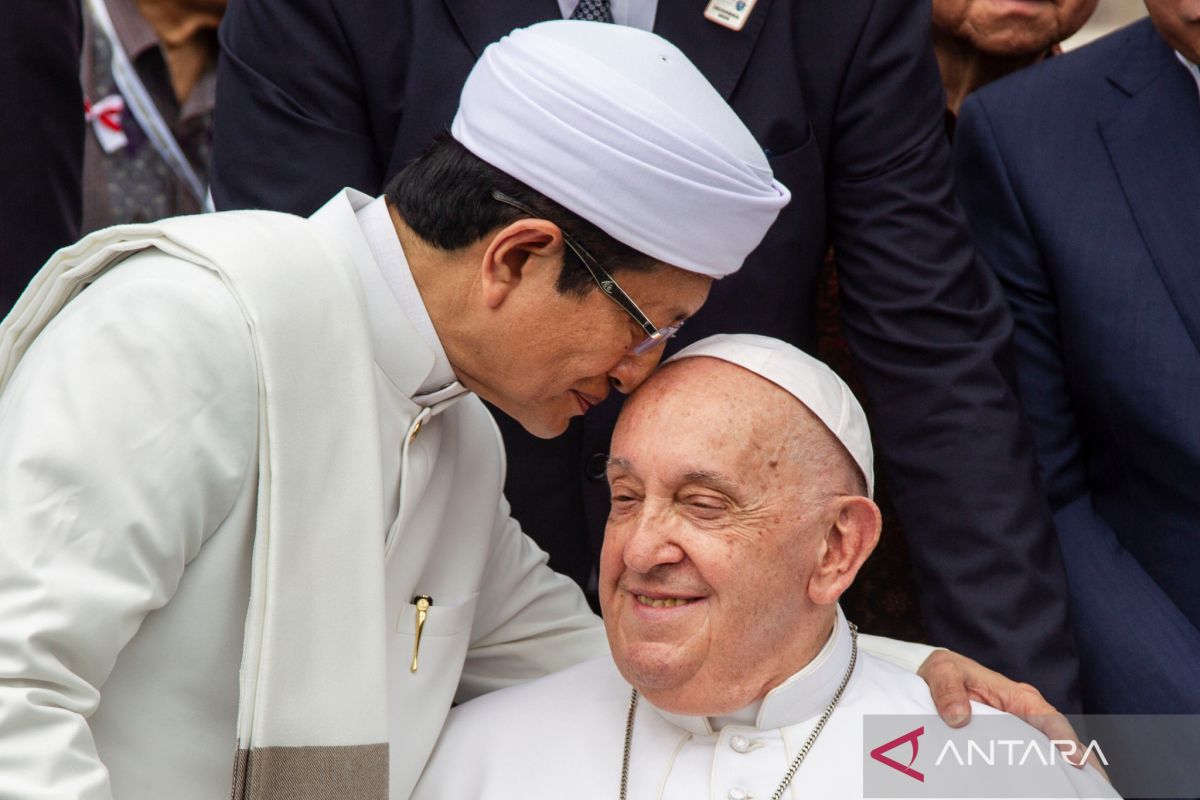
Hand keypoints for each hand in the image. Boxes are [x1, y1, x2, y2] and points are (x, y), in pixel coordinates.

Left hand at [916, 649, 1107, 779]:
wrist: (937, 678)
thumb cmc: (945, 671)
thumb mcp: (943, 672)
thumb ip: (948, 690)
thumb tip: (958, 718)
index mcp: (1018, 697)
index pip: (1049, 719)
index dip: (1064, 738)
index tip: (1076, 759)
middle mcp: (1027, 714)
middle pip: (1062, 741)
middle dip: (1084, 764)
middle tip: (1099, 789)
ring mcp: (1022, 730)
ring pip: (1052, 754)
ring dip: (1068, 774)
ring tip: (1086, 794)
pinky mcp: (1012, 742)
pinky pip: (1032, 760)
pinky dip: (1046, 776)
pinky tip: (1053, 791)